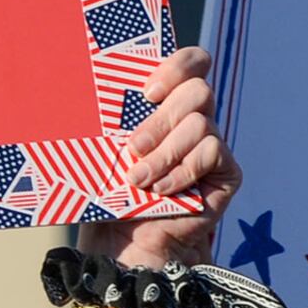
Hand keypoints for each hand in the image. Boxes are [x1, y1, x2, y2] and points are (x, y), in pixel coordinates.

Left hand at [79, 47, 236, 270]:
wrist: (126, 243)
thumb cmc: (110, 194)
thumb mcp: (106, 151)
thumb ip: (113, 120)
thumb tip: (82, 87)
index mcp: (168, 105)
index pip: (192, 64)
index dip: (177, 67)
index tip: (147, 93)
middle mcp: (195, 120)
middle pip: (198, 90)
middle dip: (161, 120)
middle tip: (134, 147)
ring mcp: (212, 145)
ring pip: (200, 124)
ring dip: (165, 153)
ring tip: (140, 179)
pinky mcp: (226, 172)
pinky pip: (210, 153)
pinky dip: (182, 172)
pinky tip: (162, 191)